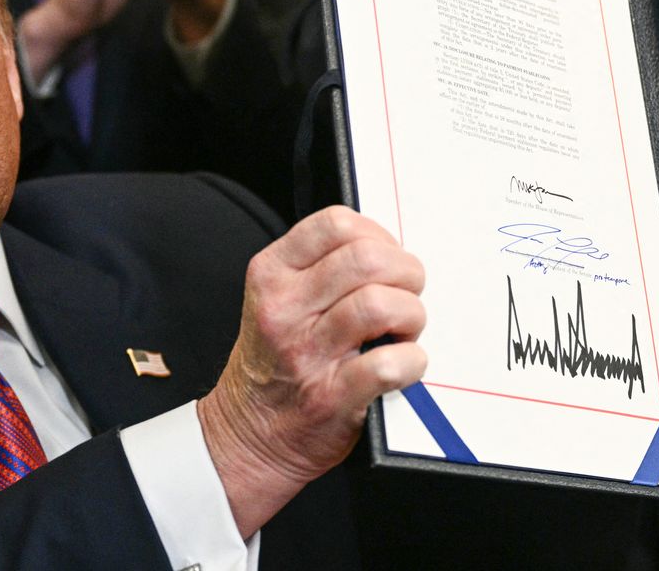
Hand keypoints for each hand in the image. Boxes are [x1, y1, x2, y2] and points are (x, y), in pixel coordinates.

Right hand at [198, 206, 425, 537]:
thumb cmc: (273, 364)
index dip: (377, 235)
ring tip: (403, 331)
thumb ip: (320, 269)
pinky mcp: (331, 397)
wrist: (247, 435)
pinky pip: (388, 365)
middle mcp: (284, 309)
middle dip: (405, 273)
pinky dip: (411, 362)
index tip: (387, 256)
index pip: (336, 224)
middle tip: (406, 294)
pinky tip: (404, 365)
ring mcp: (306, 354)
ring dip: (410, 316)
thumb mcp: (276, 301)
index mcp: (272, 275)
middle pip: (367, 259)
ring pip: (380, 305)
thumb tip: (385, 250)